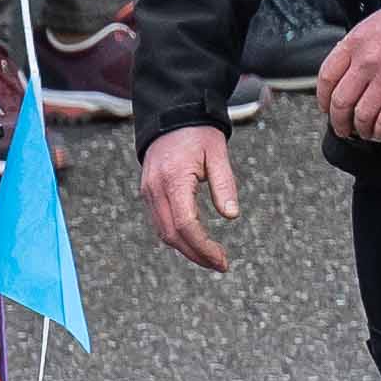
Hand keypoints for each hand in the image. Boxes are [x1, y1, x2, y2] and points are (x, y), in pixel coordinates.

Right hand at [136, 123, 239, 270]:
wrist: (170, 115)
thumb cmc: (197, 133)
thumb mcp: (217, 154)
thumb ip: (224, 185)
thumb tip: (231, 216)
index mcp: (174, 179)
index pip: (186, 224)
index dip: (204, 247)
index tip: (223, 259)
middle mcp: (156, 189)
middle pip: (173, 235)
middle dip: (197, 255)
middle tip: (220, 264)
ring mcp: (148, 192)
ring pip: (164, 233)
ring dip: (187, 250)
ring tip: (211, 258)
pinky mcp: (148, 193)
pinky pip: (160, 223)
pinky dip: (177, 238)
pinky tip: (195, 242)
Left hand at [310, 0, 380, 138]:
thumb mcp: (372, 25)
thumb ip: (356, 49)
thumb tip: (344, 74)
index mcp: (355, 43)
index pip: (326, 77)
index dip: (322, 99)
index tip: (326, 107)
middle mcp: (367, 61)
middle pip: (341, 102)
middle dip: (338, 121)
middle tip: (342, 127)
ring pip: (362, 116)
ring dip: (360, 129)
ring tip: (363, 132)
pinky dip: (380, 132)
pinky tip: (380, 133)